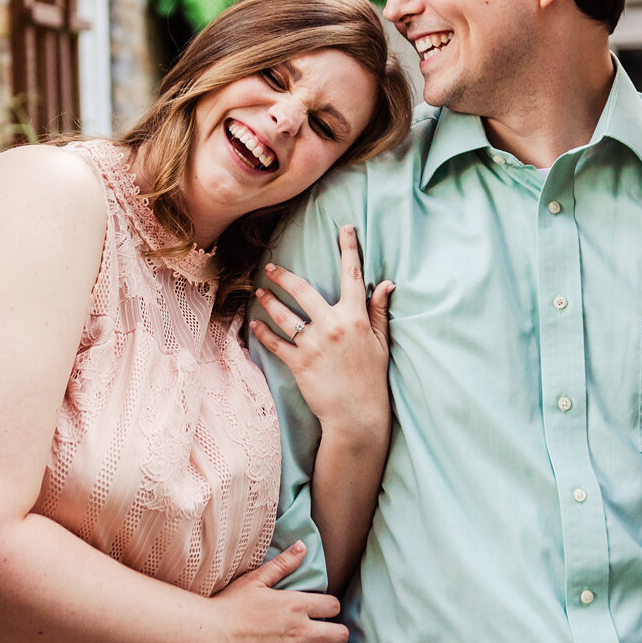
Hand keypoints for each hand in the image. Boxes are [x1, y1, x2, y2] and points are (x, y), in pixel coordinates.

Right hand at [205, 541, 347, 642]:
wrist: (208, 638)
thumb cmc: (229, 606)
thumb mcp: (255, 580)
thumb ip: (283, 564)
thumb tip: (303, 546)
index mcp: (295, 605)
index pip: (333, 606)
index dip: (331, 608)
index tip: (324, 610)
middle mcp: (299, 631)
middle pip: (339, 635)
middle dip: (337, 632)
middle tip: (329, 632)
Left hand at [252, 225, 393, 448]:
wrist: (358, 414)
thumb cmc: (372, 377)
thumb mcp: (381, 342)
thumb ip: (379, 311)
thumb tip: (386, 284)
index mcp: (356, 318)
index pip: (352, 276)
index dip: (349, 249)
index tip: (343, 228)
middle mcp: (334, 326)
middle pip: (304, 290)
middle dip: (284, 276)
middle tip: (271, 267)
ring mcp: (314, 344)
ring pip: (284, 314)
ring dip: (269, 301)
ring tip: (260, 293)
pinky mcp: (299, 363)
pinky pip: (275, 342)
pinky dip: (262, 332)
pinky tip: (255, 324)